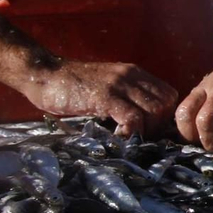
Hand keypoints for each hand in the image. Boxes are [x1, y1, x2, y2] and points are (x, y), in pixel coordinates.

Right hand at [18, 58, 179, 136]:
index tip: (148, 130)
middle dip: (158, 126)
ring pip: (155, 110)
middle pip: (166, 104)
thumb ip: (124, 97)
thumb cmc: (71, 86)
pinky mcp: (105, 97)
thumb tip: (141, 124)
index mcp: (134, 73)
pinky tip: (117, 138)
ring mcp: (119, 85)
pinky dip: (130, 133)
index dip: (163, 116)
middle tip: (139, 138)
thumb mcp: (106, 86)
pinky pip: (132, 118)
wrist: (44, 74)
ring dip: (146, 131)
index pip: (168, 95)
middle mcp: (131, 76)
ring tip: (128, 139)